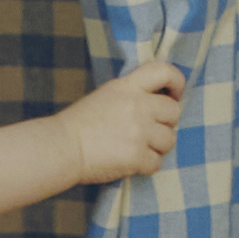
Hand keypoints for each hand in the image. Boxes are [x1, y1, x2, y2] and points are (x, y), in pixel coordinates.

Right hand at [75, 58, 184, 192]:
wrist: (62, 147)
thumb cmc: (80, 124)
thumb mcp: (107, 95)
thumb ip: (133, 94)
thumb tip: (158, 103)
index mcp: (127, 86)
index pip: (164, 71)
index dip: (176, 82)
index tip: (173, 94)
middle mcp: (137, 105)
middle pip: (174, 111)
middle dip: (166, 123)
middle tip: (149, 131)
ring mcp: (139, 131)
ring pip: (169, 140)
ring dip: (157, 147)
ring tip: (138, 148)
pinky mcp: (136, 156)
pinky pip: (156, 163)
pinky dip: (146, 166)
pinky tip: (131, 162)